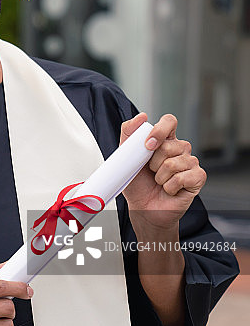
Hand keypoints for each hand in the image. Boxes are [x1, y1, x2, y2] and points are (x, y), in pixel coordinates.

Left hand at [121, 113, 205, 234]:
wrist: (143, 208)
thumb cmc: (137, 183)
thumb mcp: (126, 156)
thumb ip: (129, 134)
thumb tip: (141, 117)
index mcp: (164, 140)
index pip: (169, 121)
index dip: (160, 130)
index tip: (148, 144)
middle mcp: (180, 149)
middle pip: (169, 145)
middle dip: (153, 162)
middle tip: (150, 172)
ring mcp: (190, 163)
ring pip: (173, 163)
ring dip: (160, 177)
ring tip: (159, 182)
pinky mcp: (198, 177)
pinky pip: (183, 177)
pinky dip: (170, 186)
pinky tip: (169, 189)